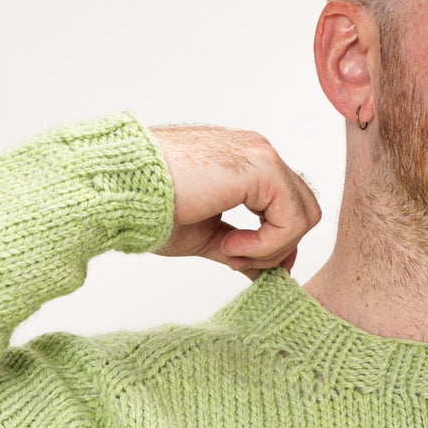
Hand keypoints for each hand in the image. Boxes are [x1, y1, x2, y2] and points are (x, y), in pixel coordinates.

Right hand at [146, 125, 321, 278]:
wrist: (122, 191)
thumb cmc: (151, 207)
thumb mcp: (208, 236)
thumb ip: (244, 250)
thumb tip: (272, 274)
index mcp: (246, 164)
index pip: (289, 206)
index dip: (278, 244)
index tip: (248, 265)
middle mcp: (259, 153)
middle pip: (304, 211)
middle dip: (277, 248)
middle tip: (234, 257)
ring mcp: (263, 155)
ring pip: (304, 216)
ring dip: (270, 248)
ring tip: (229, 250)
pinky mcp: (262, 166)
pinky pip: (292, 219)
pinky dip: (267, 244)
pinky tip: (229, 243)